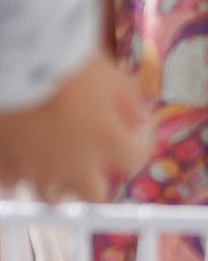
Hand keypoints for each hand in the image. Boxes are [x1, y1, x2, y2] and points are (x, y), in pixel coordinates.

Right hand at [0, 49, 148, 200]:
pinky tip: (19, 163)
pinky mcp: (6, 164)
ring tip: (54, 169)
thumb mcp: (109, 75)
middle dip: (96, 181)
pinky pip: (13, 184)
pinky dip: (18, 178)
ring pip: (51, 196)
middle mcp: (75, 165)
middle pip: (94, 193)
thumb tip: (142, 122)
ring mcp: (38, 169)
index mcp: (107, 142)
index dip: (134, 153)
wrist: (17, 64)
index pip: (133, 162)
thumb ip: (129, 102)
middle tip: (90, 166)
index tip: (129, 144)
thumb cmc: (68, 65)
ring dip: (57, 185)